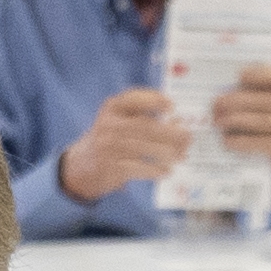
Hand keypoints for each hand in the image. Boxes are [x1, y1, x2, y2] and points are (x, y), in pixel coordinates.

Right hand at [65, 86, 190, 205]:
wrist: (82, 165)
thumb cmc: (110, 139)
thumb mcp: (119, 121)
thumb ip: (143, 117)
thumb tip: (177, 123)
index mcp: (112, 108)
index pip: (133, 99)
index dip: (153, 100)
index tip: (172, 106)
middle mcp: (108, 124)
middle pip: (144, 126)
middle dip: (170, 133)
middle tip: (188, 137)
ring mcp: (107, 146)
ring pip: (143, 148)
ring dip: (167, 153)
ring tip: (182, 155)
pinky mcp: (109, 166)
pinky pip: (137, 168)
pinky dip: (154, 170)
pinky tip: (167, 171)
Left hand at [227, 62, 270, 197]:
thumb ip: (268, 94)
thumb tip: (229, 90)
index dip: (257, 74)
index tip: (238, 76)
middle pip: (259, 100)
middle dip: (233, 101)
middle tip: (215, 104)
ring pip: (255, 121)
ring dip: (231, 120)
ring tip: (217, 121)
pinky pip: (255, 142)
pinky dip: (237, 141)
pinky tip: (226, 140)